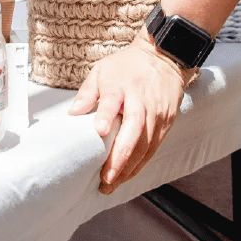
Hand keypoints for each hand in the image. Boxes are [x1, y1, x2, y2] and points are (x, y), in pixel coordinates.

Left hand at [69, 36, 186, 193]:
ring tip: (112, 183)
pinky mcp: (166, 123)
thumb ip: (88, 92)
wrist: (164, 58)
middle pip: (133, 131)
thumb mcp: (102, 70)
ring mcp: (156, 113)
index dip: (106, 116)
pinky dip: (140, 164)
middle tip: (104, 178)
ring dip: (129, 168)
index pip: (113, 101)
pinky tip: (128, 174)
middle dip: (119, 158)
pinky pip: (153, 148)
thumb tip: (73, 113)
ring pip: (145, 145)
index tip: (99, 131)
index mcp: (121, 85)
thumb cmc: (128, 66)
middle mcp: (141, 101)